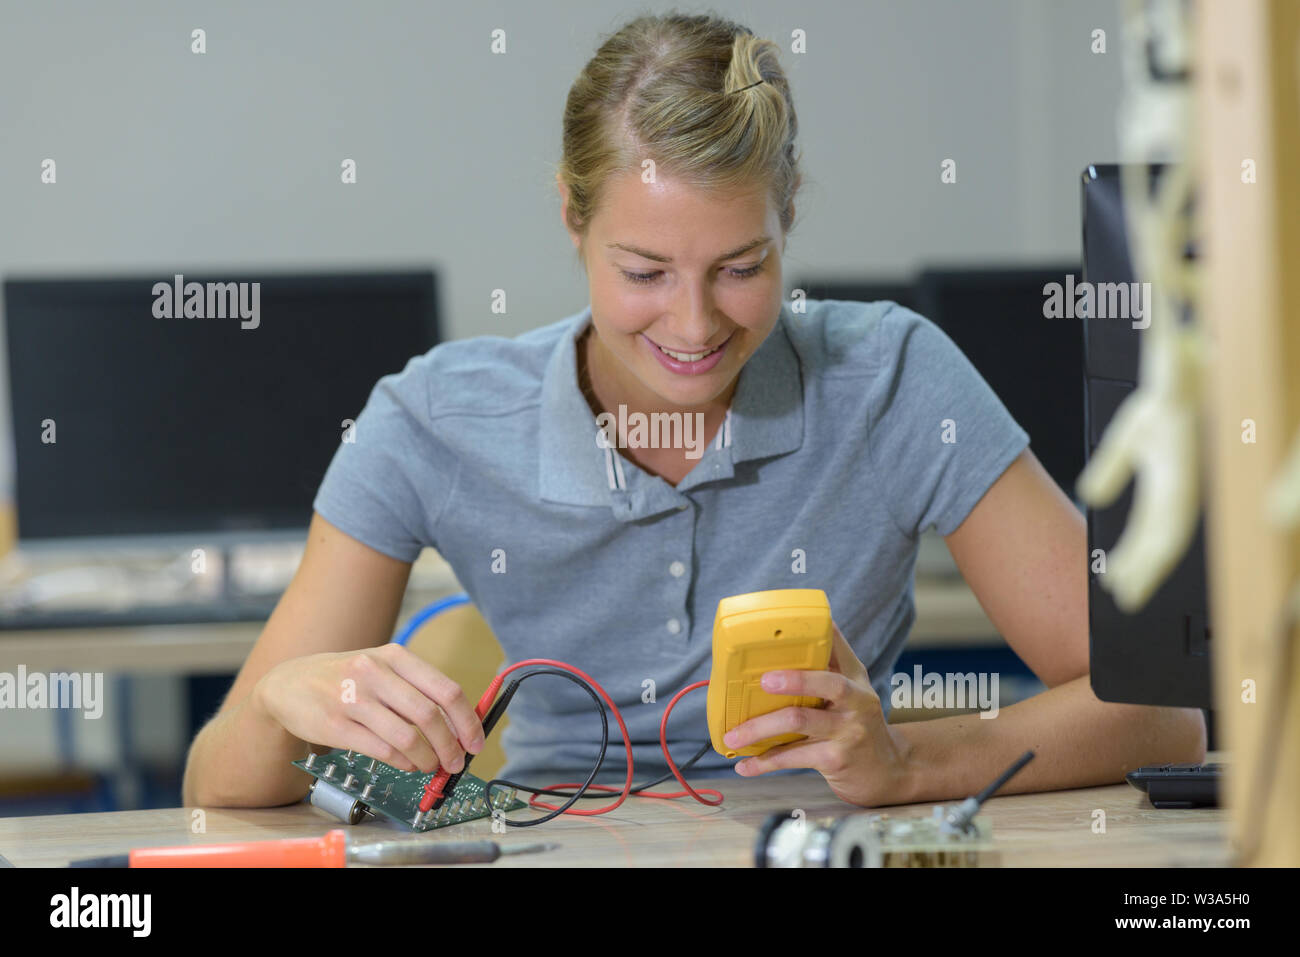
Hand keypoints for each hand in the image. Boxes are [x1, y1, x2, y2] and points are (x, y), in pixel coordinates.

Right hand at [255, 643, 484, 773]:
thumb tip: (460, 727)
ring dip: (427, 759)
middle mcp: (375, 673)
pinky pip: (382, 751)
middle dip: (450, 747)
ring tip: (429, 766)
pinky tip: (406, 764)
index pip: (446, 690)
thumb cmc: (346, 679)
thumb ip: (418, 692)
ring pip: (408, 738)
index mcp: (394, 656)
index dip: (468, 721)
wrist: (287, 684)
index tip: (476, 743)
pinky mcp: (335, 725)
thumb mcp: (381, 669)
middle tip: (455, 763)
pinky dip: (402, 763)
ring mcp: (353, 699)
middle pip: (430, 717)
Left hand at [724, 622, 912, 805]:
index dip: (814, 635)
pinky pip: (792, 757)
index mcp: (854, 678)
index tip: (782, 630)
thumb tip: (801, 631)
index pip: (836, 647)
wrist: (888, 770)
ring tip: (732, 735)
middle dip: (794, 679)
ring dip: (759, 728)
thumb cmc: (859, 723)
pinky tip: (744, 766)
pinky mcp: (835, 760)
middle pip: (826, 683)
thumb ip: (830, 664)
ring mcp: (848, 732)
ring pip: (799, 721)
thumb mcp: (854, 689)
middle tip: (762, 680)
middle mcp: (856, 701)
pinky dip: (764, 762)